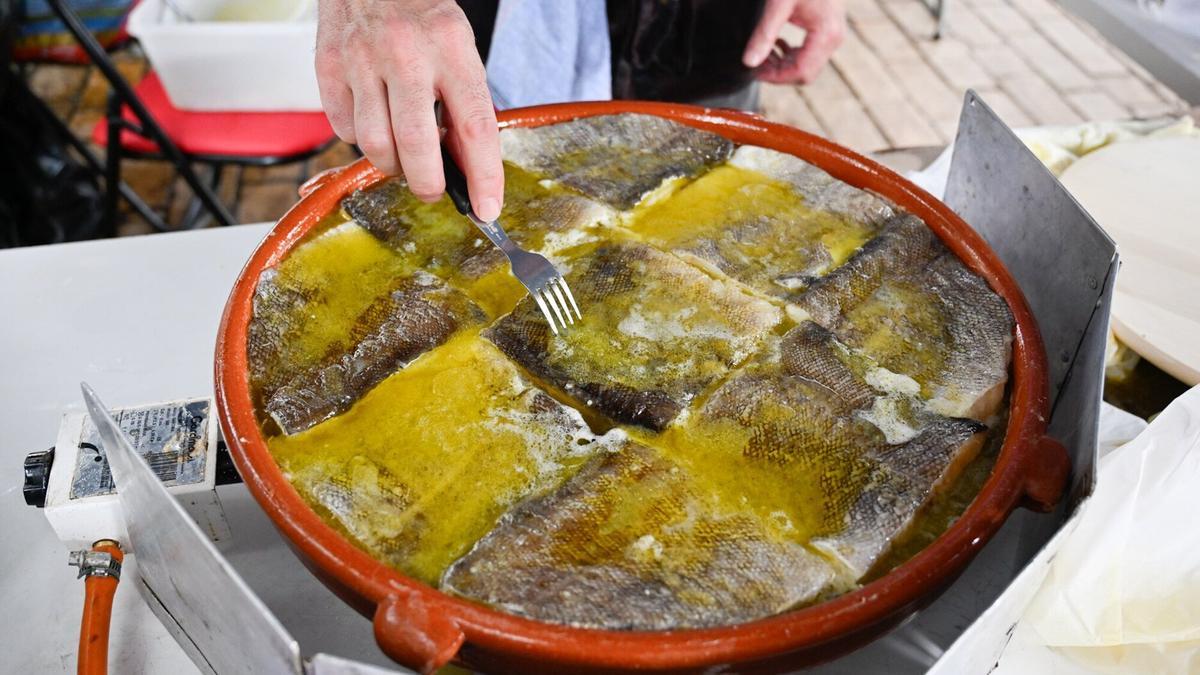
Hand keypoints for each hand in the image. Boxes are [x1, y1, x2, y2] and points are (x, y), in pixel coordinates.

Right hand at [316, 0, 503, 220]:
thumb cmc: (422, 19)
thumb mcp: (459, 52)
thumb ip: (464, 108)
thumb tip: (468, 171)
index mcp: (451, 47)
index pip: (475, 126)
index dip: (483, 176)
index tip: (487, 208)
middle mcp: (405, 52)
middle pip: (416, 144)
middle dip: (428, 184)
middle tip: (433, 190)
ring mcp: (362, 59)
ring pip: (375, 145)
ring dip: (393, 165)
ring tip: (403, 154)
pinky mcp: (329, 66)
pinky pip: (344, 130)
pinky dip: (361, 140)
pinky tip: (375, 121)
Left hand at [742, 0, 846, 83]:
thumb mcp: (777, 5)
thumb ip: (764, 34)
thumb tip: (749, 62)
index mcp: (827, 34)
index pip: (802, 72)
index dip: (776, 78)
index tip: (754, 71)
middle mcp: (835, 38)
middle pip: (805, 74)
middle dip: (779, 73)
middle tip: (756, 63)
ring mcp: (833, 35)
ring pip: (807, 66)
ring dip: (783, 64)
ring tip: (762, 53)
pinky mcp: (828, 30)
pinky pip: (809, 54)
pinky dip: (791, 54)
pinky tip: (776, 44)